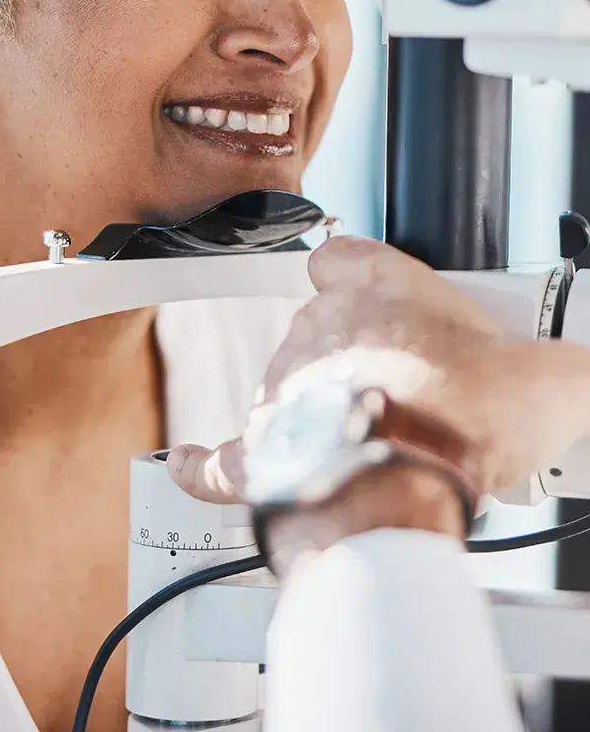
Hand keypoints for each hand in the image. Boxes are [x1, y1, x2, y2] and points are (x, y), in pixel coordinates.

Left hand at [169, 236, 589, 513]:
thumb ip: (571, 369)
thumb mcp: (550, 380)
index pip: (346, 255)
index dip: (360, 271)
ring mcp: (282, 391)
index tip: (377, 288)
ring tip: (372, 447)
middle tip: (411, 399)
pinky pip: (222, 457)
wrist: (405, 485)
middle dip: (360, 361)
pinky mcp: (261, 453)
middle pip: (322, 328)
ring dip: (315, 411)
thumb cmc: (463, 419)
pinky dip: (206, 465)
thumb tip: (588, 376)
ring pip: (284, 387)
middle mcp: (318, 330)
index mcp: (376, 291)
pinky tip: (190, 464)